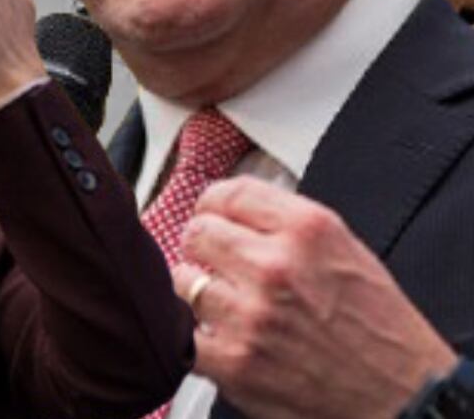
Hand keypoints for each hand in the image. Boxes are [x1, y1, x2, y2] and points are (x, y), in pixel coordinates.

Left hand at [174, 178, 454, 418]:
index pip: (228, 193)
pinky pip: (184, 334)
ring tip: (230, 306)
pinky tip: (223, 337)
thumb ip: (288, 223)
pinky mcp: (236, 361)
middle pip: (198, 233)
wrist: (405, 398)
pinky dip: (196, 337)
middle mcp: (275, 266)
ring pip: (185, 282)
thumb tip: (235, 207)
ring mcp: (251, 315)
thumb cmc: (381, 330)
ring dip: (201, 292)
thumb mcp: (346, 250)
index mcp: (306, 230)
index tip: (212, 215)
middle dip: (206, 247)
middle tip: (219, 264)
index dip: (214, 205)